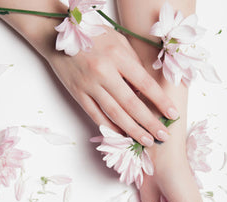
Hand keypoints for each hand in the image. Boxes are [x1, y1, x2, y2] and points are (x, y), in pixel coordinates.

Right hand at [44, 27, 178, 146]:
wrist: (54, 36)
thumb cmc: (91, 36)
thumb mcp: (118, 41)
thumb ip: (133, 63)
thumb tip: (147, 89)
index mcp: (117, 56)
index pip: (145, 84)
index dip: (160, 101)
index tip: (172, 114)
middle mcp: (103, 72)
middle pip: (131, 104)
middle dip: (150, 122)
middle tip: (163, 136)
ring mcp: (89, 85)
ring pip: (114, 114)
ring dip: (132, 130)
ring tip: (147, 140)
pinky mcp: (77, 94)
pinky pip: (96, 115)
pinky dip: (110, 127)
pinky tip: (122, 136)